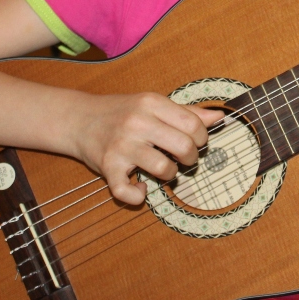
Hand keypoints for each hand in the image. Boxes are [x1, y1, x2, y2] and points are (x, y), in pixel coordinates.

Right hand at [68, 93, 224, 205]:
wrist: (79, 119)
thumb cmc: (122, 112)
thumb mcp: (153, 104)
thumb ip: (186, 111)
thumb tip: (219, 117)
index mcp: (152, 103)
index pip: (193, 124)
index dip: (201, 138)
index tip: (193, 142)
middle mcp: (137, 122)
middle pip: (184, 146)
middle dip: (191, 158)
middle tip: (183, 158)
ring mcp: (121, 145)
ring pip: (164, 169)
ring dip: (170, 175)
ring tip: (164, 169)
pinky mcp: (108, 167)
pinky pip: (127, 192)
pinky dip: (138, 196)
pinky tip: (141, 188)